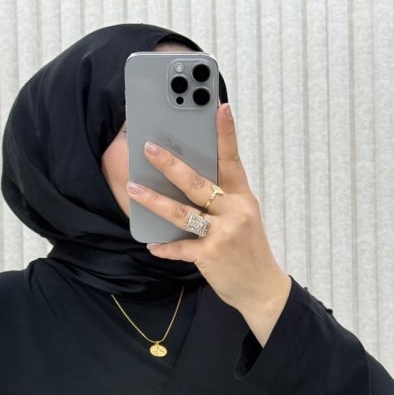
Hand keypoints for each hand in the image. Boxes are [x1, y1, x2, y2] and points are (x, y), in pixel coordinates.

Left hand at [127, 103, 291, 343]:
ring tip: (134, 189)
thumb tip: (190, 180)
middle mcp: (234, 211)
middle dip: (172, 164)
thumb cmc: (247, 249)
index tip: (220, 107)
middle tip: (150, 148)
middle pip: (198, 183)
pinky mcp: (210, 256)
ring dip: (155, 201)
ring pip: (182, 213)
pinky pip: (181, 248)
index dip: (226, 134)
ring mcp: (222, 233)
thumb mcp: (244, 217)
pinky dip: (165, 248)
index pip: (233, 159)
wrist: (261, 287)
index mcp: (243, 197)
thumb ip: (223, 199)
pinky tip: (151, 245)